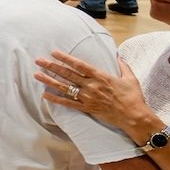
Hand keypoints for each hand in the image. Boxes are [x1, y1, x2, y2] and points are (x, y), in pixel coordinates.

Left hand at [34, 51, 155, 136]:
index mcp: (101, 76)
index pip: (79, 65)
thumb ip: (122, 65)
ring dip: (49, 81)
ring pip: (64, 88)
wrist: (133, 117)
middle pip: (67, 74)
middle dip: (52, 66)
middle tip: (38, 60)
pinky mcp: (86, 108)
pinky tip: (44, 95)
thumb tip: (118, 55)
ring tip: (36, 75)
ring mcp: (87, 98)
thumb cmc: (133, 97)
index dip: (65, 58)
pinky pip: (68, 103)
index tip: (54, 52)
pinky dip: (55, 99)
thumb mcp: (130, 78)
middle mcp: (91, 86)